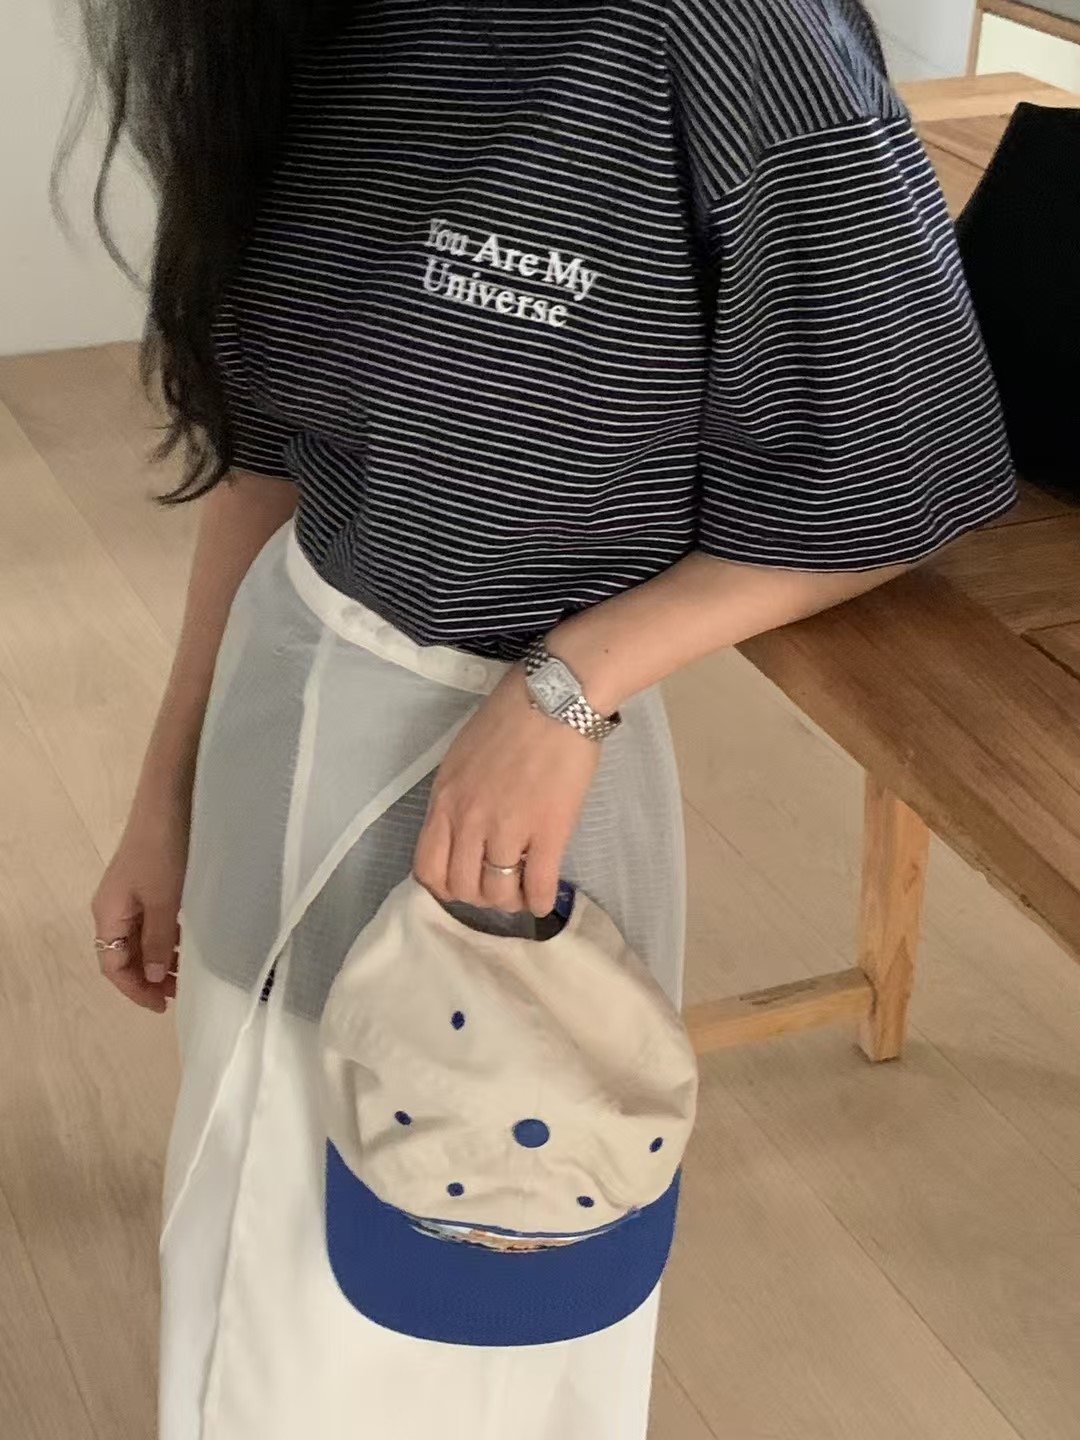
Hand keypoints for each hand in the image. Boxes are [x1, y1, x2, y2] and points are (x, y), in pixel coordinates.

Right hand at [91, 799, 189, 1012]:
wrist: (170, 801)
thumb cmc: (163, 851)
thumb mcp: (163, 901)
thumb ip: (159, 941)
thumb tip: (154, 978)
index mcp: (108, 914)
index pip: (113, 966)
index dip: (136, 990)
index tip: (164, 1006)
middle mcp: (114, 907)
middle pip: (125, 955)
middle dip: (148, 978)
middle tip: (180, 993)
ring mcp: (131, 894)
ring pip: (141, 939)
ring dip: (160, 959)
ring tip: (188, 973)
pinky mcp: (149, 881)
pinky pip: (153, 921)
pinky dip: (168, 938)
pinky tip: (189, 942)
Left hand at [414, 666, 599, 915]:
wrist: (556, 697)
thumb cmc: (510, 717)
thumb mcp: (462, 757)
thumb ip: (457, 797)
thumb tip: (465, 830)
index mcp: (444, 800)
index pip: (428, 868)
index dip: (445, 886)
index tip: (465, 881)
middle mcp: (468, 820)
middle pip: (462, 887)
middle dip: (480, 896)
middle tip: (499, 885)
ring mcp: (508, 829)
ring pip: (498, 893)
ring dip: (511, 900)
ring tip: (523, 887)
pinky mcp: (548, 832)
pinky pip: (538, 887)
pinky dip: (541, 901)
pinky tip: (545, 896)